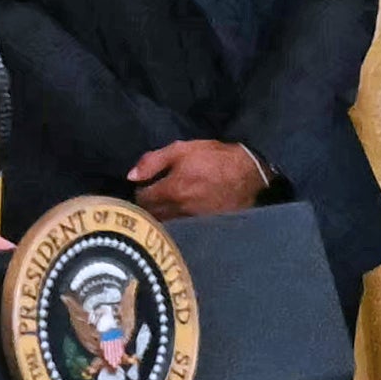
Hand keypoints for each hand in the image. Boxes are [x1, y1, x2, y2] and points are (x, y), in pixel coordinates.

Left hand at [127, 136, 271, 214]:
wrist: (249, 172)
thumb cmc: (214, 158)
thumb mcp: (181, 150)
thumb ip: (153, 161)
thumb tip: (131, 176)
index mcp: (171, 190)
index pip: (143, 199)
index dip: (140, 192)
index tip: (145, 187)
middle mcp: (181, 210)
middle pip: (153, 215)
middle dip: (148, 208)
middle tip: (151, 199)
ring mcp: (195, 221)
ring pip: (168, 224)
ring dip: (162, 218)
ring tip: (164, 209)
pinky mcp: (207, 226)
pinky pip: (185, 229)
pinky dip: (179, 223)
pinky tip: (181, 216)